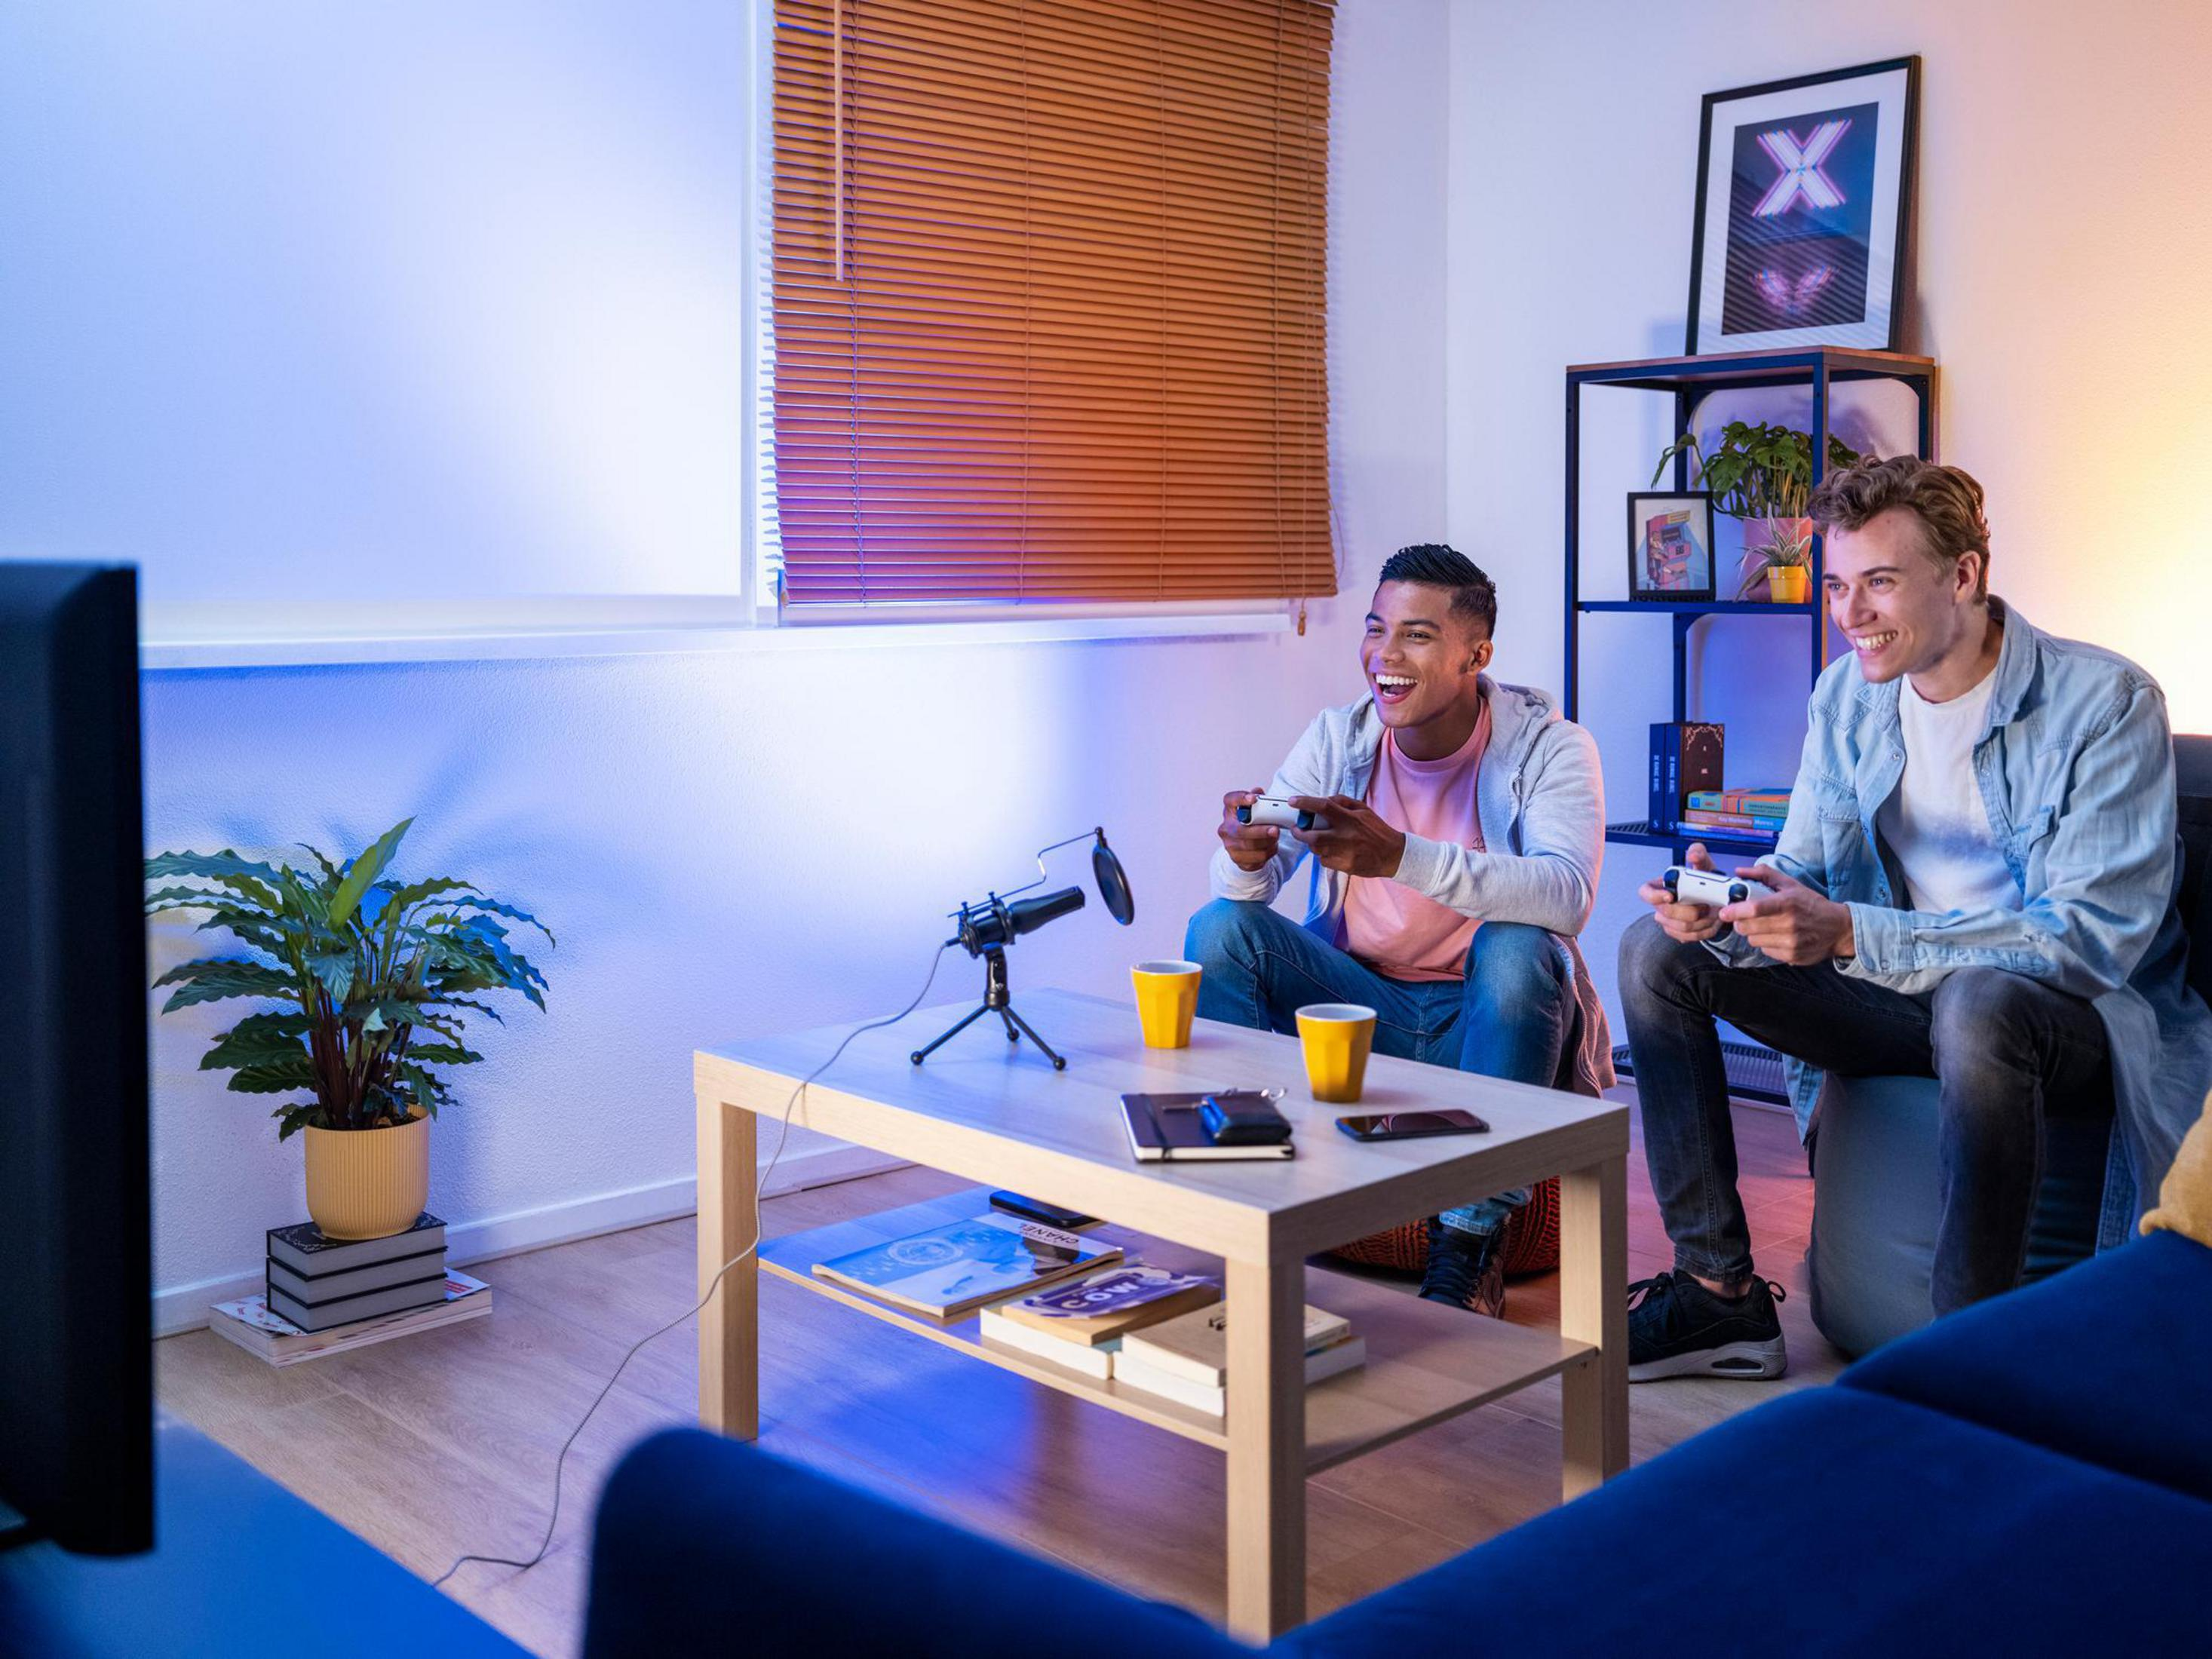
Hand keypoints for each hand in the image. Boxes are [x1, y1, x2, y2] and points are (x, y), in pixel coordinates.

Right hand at [1218, 787, 1280, 872]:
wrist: (1246, 846)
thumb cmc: (1252, 823)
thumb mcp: (1256, 809)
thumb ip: (1259, 800)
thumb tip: (1259, 792)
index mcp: (1230, 810)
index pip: (1230, 800)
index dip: (1241, 798)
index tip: (1254, 799)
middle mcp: (1226, 828)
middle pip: (1239, 830)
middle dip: (1259, 831)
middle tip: (1275, 830)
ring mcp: (1230, 845)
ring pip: (1249, 847)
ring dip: (1267, 843)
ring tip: (1276, 837)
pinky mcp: (1238, 859)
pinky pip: (1255, 858)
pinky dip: (1268, 853)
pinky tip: (1272, 847)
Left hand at [1288, 795, 1405, 877]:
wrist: (1393, 855)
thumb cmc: (1377, 830)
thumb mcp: (1364, 810)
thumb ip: (1343, 802)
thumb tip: (1324, 800)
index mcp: (1350, 819)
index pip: (1324, 807)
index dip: (1305, 803)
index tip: (1293, 801)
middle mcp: (1346, 836)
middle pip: (1313, 836)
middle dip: (1299, 832)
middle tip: (1295, 829)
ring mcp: (1345, 854)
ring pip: (1317, 849)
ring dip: (1312, 843)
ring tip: (1317, 838)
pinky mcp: (1345, 867)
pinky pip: (1325, 861)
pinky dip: (1323, 855)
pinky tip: (1332, 851)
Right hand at [1638, 842, 1725, 942]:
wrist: (1715, 898)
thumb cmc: (1704, 880)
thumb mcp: (1703, 863)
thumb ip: (1698, 853)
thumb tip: (1693, 855)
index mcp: (1660, 886)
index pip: (1645, 893)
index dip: (1654, 896)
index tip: (1671, 896)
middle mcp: (1661, 905)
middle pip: (1666, 914)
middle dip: (1690, 911)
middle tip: (1706, 905)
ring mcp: (1669, 921)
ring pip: (1681, 927)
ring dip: (1702, 922)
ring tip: (1714, 913)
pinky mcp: (1679, 934)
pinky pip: (1690, 937)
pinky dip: (1705, 930)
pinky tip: (1713, 921)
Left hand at [1720, 864, 1855, 964]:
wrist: (1838, 929)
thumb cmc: (1811, 904)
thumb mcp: (1791, 884)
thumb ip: (1764, 875)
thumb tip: (1739, 872)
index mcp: (1787, 903)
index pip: (1755, 909)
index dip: (1735, 911)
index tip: (1724, 911)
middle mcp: (1789, 924)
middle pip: (1748, 927)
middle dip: (1741, 922)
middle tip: (1746, 918)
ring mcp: (1791, 942)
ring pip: (1753, 940)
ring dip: (1754, 933)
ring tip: (1766, 926)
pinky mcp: (1792, 956)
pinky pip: (1765, 951)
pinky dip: (1766, 944)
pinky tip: (1777, 937)